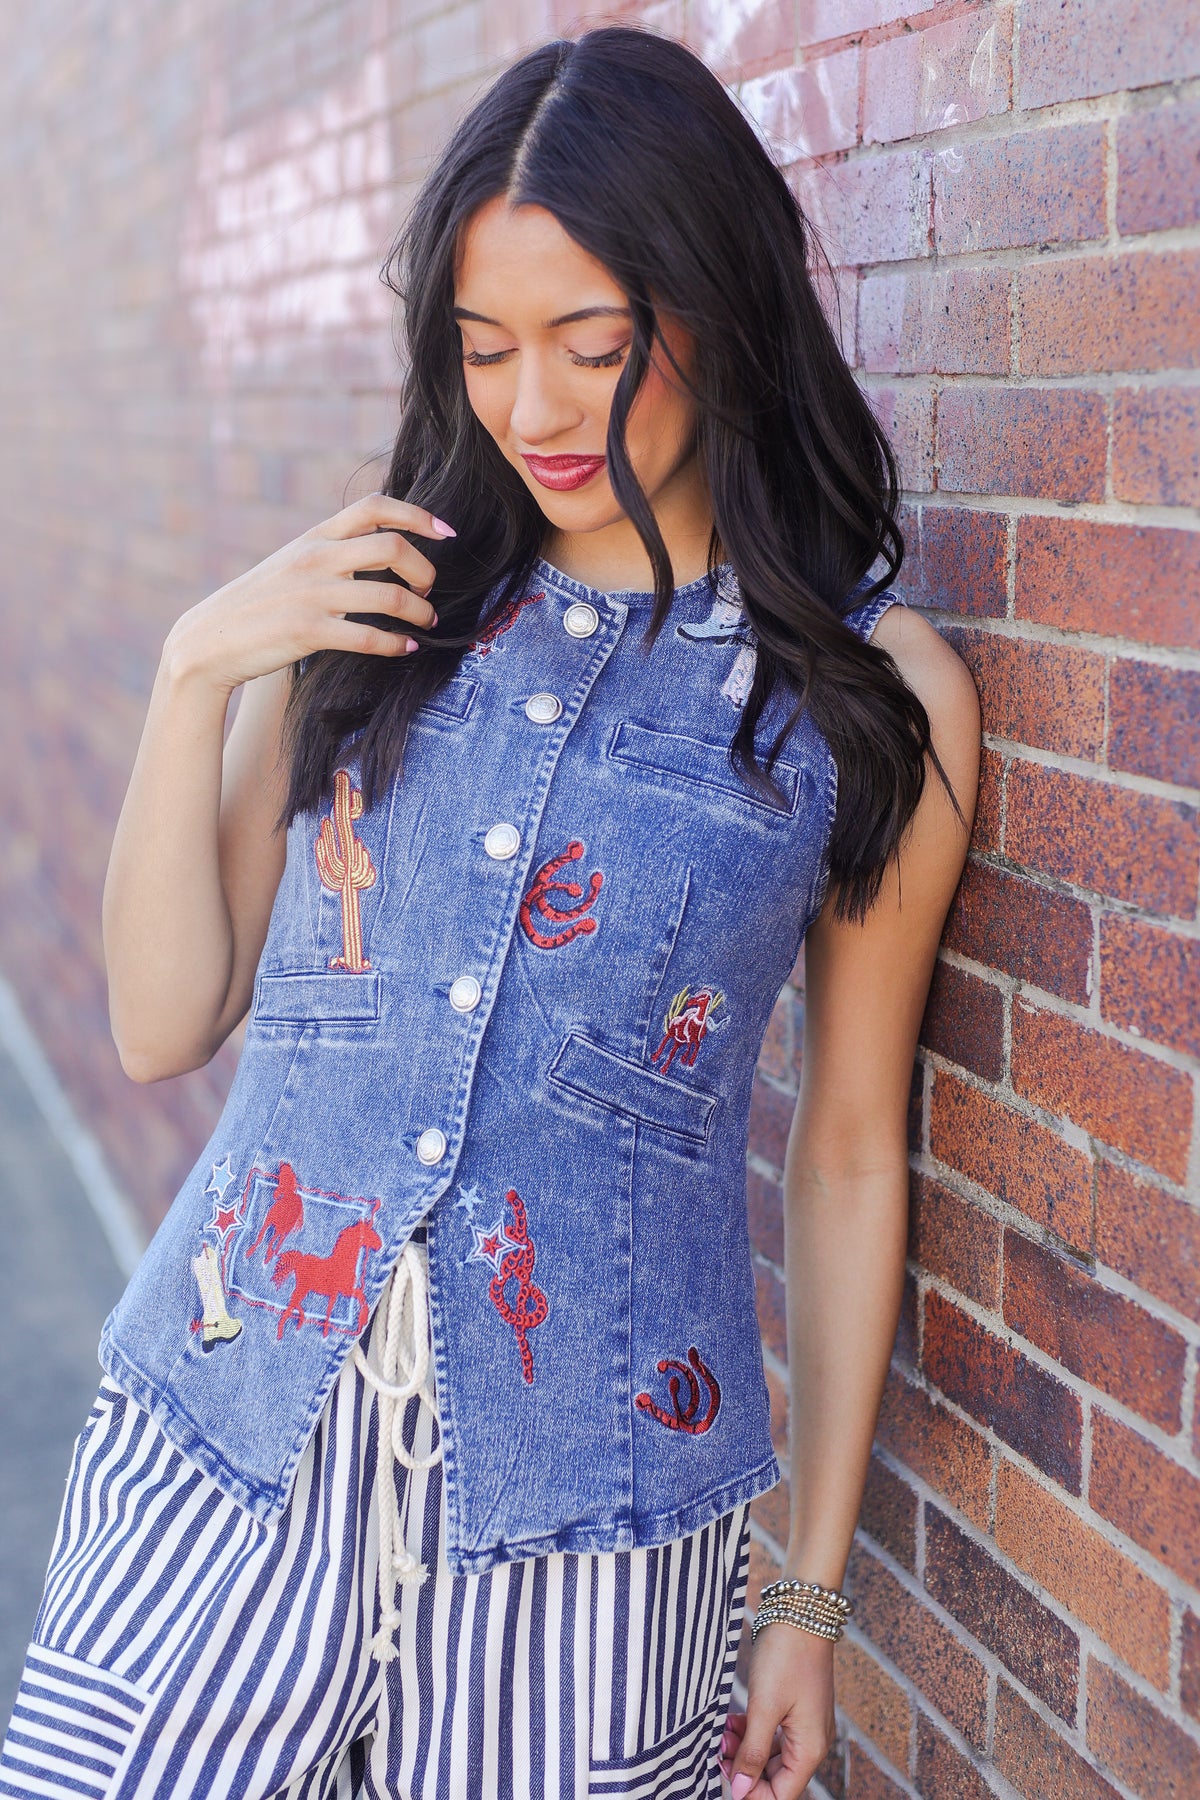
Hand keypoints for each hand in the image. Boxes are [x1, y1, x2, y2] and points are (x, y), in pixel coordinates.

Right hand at [161, 493, 452, 694]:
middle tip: (429, 590)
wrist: (208, 641)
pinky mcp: (307, 632)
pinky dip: (396, 643)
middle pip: (392, 547)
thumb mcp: (292, 564)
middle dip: (425, 570)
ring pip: (389, 595)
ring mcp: (311, 595)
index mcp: (314, 537)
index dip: (418, 515)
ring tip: (426, 622)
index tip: (447, 533)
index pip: (375, 507)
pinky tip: (405, 649)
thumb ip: (332, 553)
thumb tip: (381, 549)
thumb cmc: (258, 605)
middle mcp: (315, 558)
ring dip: (419, 611)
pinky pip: (369, 636)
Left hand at [718, 1624, 836, 1797]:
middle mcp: (811, 1741)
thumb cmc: (786, 1657)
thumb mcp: (764, 1707)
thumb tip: (739, 1790)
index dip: (750, 1793)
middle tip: (716, 1748)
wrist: (800, 1610)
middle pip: (774, 1776)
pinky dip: (750, 1731)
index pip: (781, 1794)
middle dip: (742, 1767)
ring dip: (743, 1748)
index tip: (722, 1776)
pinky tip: (731, 1721)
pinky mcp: (792, 1707)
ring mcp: (803, 1724)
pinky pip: (770, 1733)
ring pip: (769, 1754)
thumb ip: (752, 1752)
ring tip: (721, 1731)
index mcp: (810, 1749)